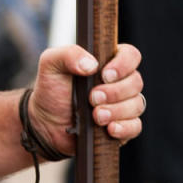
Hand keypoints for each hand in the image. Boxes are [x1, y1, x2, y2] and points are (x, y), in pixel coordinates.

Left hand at [26, 43, 143, 153]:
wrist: (46, 123)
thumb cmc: (51, 90)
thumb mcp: (51, 64)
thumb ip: (69, 54)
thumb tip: (92, 64)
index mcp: (107, 61)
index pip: (131, 55)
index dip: (123, 64)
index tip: (104, 75)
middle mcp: (119, 82)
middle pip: (135, 82)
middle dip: (114, 92)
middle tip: (92, 98)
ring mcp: (123, 104)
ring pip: (136, 105)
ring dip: (116, 111)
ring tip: (96, 115)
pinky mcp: (123, 126)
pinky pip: (135, 127)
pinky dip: (124, 128)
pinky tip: (109, 128)